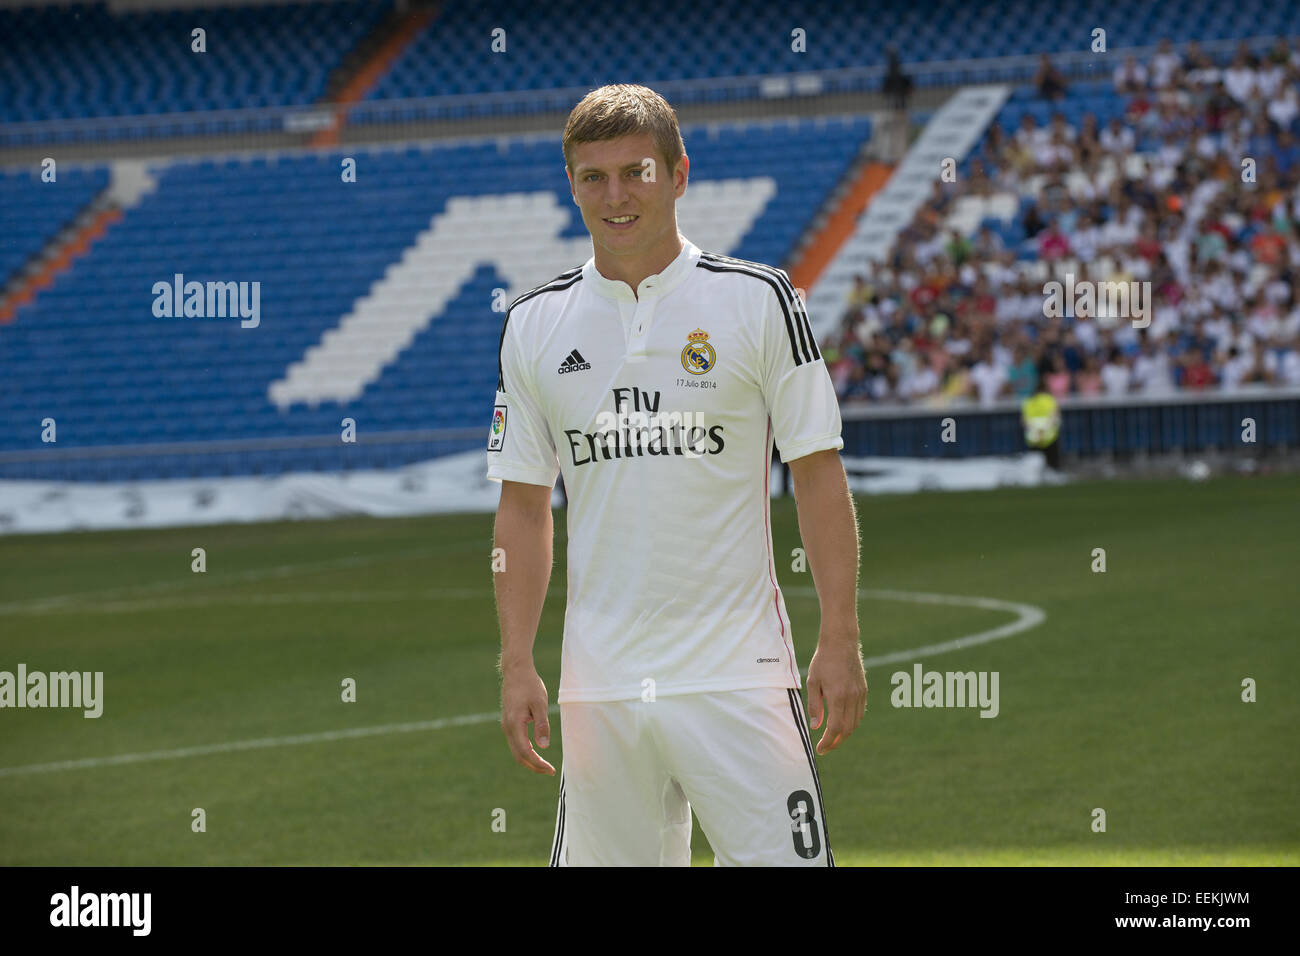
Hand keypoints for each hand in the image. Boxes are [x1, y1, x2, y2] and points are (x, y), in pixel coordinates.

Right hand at [500, 666, 555, 774]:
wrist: (516, 671)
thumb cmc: (529, 685)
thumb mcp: (540, 704)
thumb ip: (542, 725)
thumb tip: (544, 746)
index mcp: (515, 725)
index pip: (526, 752)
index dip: (538, 763)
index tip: (551, 769)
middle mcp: (507, 728)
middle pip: (519, 756)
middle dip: (534, 766)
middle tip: (549, 771)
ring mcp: (506, 725)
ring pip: (516, 750)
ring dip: (530, 759)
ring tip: (544, 764)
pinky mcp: (508, 722)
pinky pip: (515, 742)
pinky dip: (525, 750)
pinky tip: (536, 750)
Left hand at [805, 634, 866, 754]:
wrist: (841, 643)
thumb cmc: (823, 661)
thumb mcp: (813, 682)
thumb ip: (815, 706)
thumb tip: (816, 727)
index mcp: (837, 696)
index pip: (835, 728)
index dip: (828, 742)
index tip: (820, 749)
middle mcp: (851, 698)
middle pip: (847, 730)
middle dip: (836, 742)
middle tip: (825, 748)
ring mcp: (860, 695)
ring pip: (855, 723)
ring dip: (844, 734)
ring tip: (832, 738)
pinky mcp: (863, 691)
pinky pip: (860, 713)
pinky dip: (852, 723)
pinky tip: (843, 725)